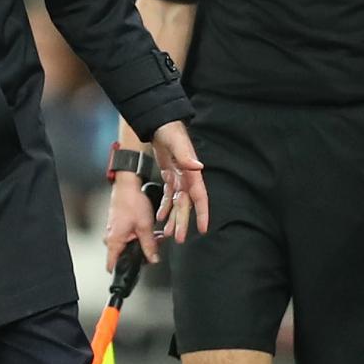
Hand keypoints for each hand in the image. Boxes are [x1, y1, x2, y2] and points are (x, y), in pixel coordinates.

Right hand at [103, 174, 158, 269]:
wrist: (127, 186)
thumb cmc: (131, 202)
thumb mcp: (145, 227)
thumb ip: (149, 246)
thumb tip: (154, 259)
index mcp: (114, 241)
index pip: (111, 265)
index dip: (122, 272)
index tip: (131, 275)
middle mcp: (111, 237)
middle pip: (125, 255)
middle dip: (141, 254)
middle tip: (153, 248)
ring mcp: (114, 231)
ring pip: (129, 245)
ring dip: (142, 243)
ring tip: (155, 236)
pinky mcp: (118, 225)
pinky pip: (128, 236)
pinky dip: (139, 235)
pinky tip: (148, 229)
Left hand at [147, 120, 210, 242]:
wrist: (160, 124)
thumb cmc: (170, 131)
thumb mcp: (177, 143)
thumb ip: (186, 156)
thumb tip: (197, 167)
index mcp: (192, 173)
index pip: (200, 198)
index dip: (202, 214)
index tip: (203, 228)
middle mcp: (188, 178)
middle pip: (186, 205)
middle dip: (183, 222)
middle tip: (179, 239)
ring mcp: (179, 178)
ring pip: (177, 204)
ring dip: (173, 218)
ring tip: (168, 234)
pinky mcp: (170, 176)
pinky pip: (169, 196)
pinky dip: (165, 207)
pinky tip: (161, 218)